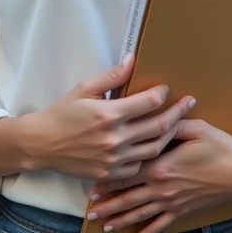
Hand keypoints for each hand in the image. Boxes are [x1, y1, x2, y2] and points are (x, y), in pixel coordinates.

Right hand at [23, 54, 196, 182]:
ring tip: (178, 124)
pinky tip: (155, 145)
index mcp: (109, 114)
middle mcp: (115, 138)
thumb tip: (133, 59)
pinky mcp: (110, 173)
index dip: (162, 94)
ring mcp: (114, 159)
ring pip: (154, 148)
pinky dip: (149, 155)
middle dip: (178, 112)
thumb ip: (112, 76)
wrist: (42, 144)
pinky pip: (139, 165)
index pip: (149, 102)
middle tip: (189, 103)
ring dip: (169, 135)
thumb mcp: (84, 88)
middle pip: (158, 126)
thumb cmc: (62, 113)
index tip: (166, 90)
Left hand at [85, 118, 231, 232]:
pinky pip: (161, 224)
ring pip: (140, 213)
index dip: (109, 179)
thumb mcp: (197, 129)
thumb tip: (157, 113)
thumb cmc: (222, 149)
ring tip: (104, 225)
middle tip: (90, 210)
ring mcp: (172, 202)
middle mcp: (163, 187)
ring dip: (121, 219)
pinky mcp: (183, 210)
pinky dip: (147, 232)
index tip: (92, 182)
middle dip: (108, 204)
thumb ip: (172, 123)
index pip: (128, 173)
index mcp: (162, 166)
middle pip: (128, 197)